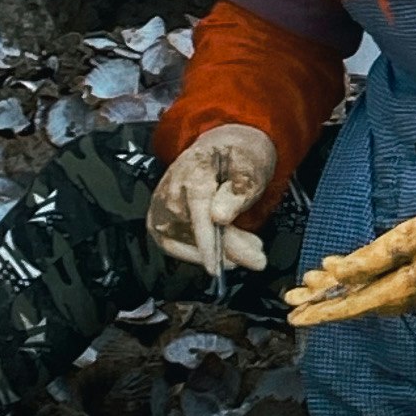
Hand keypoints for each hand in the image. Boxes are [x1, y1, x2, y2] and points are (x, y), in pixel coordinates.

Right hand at [148, 124, 277, 277]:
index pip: (197, 212)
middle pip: (193, 231)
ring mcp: (161, 205)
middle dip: (226, 249)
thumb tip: (219, 217)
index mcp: (193, 170)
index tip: (215, 266)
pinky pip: (172, 246)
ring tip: (247, 250)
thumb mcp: (251, 166)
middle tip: (257, 257)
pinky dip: (196, 254)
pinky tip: (220, 254)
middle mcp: (169, 189)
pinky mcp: (158, 220)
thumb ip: (238, 190)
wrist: (223, 148)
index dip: (206, 243)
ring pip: (184, 242)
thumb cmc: (238, 156)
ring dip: (216, 253)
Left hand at [285, 189, 415, 326]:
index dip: (319, 311)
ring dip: (337, 290)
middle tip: (290, 299)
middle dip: (321, 299)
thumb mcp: (407, 238)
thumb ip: (370, 258)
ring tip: (308, 284)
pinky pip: (379, 288)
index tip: (294, 318)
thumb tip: (336, 272)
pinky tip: (343, 273)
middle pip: (354, 302)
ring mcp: (413, 293)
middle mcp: (404, 299)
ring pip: (365, 295)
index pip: (350, 305)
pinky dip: (357, 282)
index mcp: (401, 291)